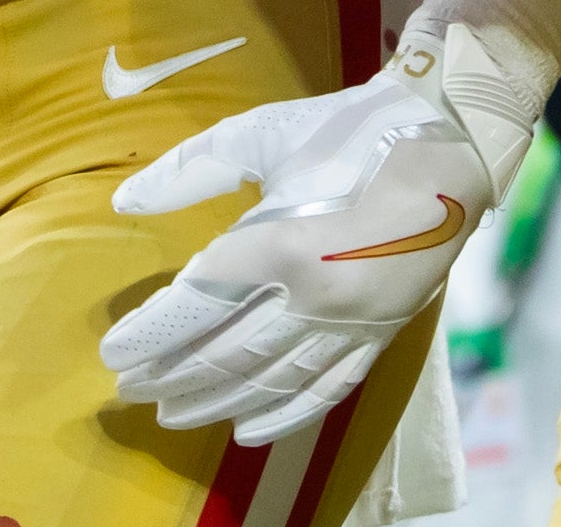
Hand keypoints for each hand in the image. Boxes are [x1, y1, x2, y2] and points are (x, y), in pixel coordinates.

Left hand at [101, 0, 560, 440]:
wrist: (448, 142)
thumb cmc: (349, 131)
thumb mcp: (262, 134)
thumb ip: (191, 169)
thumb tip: (125, 201)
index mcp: (286, 245)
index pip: (199, 305)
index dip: (152, 334)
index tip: (112, 352)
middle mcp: (317, 299)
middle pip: (228, 352)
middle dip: (173, 374)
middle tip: (128, 389)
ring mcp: (352, 324)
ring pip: (272, 380)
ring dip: (217, 400)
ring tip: (171, 412)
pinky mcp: (380, 336)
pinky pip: (326, 391)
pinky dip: (283, 416)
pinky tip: (247, 429)